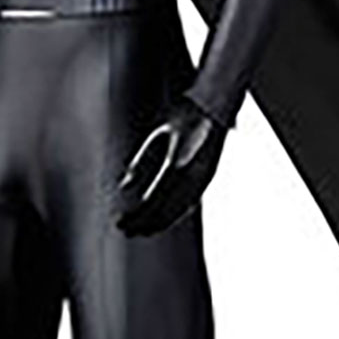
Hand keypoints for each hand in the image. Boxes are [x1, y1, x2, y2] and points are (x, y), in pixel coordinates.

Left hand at [115, 96, 227, 235]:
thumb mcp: (158, 136)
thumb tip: (123, 186)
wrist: (217, 107)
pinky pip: (190, 203)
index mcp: (176, 164)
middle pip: (165, 210)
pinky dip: (175, 214)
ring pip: (179, 210)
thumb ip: (140, 162)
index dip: (136, 215)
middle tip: (127, 230)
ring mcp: (203, 179)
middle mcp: (192, 177)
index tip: (121, 222)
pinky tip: (165, 219)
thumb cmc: (185, 117)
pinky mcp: (209, 178)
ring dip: (160, 222)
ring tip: (144, 230)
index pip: (152, 200)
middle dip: (145, 222)